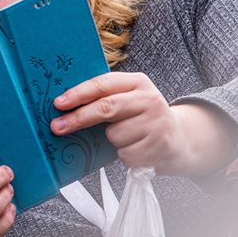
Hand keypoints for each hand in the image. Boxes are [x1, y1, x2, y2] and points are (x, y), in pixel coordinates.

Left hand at [52, 72, 231, 174]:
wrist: (180, 139)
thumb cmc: (143, 118)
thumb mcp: (129, 98)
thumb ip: (105, 96)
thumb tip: (64, 106)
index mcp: (138, 82)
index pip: (104, 84)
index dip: (79, 94)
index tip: (58, 103)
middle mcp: (150, 99)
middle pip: (106, 108)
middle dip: (78, 118)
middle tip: (57, 126)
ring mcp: (156, 123)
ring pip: (114, 135)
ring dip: (111, 141)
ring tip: (127, 137)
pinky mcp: (158, 146)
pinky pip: (125, 154)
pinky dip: (124, 154)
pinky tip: (136, 148)